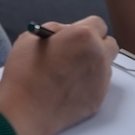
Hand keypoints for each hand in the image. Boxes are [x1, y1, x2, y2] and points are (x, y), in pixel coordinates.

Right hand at [0, 16, 118, 134]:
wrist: (25, 110)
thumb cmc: (25, 75)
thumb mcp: (32, 38)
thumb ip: (55, 30)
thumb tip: (65, 31)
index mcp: (84, 36)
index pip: (98, 24)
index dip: (85, 28)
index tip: (77, 33)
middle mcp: (98, 56)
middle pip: (109, 44)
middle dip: (96, 45)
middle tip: (78, 50)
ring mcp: (101, 79)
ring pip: (105, 65)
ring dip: (93, 64)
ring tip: (69, 71)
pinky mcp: (98, 99)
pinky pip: (99, 85)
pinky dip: (88, 83)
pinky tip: (68, 86)